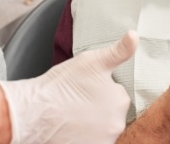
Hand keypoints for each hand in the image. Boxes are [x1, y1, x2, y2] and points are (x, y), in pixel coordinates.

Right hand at [0, 30, 138, 143]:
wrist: (34, 113)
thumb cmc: (61, 85)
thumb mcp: (92, 61)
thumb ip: (119, 51)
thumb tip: (135, 35)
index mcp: (121, 100)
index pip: (117, 93)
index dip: (101, 89)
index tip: (86, 88)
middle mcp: (117, 124)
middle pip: (112, 112)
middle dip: (99, 106)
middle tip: (78, 100)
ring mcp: (104, 140)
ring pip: (103, 127)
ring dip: (93, 122)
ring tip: (73, 113)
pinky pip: (94, 139)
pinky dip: (86, 135)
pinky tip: (73, 127)